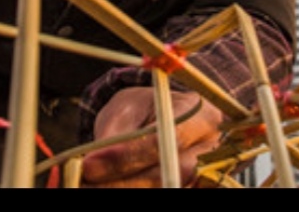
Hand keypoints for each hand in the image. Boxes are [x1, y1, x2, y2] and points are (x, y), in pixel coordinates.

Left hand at [81, 86, 223, 187]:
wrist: (167, 118)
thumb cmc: (148, 109)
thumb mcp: (129, 106)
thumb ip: (116, 133)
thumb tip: (92, 163)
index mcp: (200, 116)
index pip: (164, 140)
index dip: (125, 157)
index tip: (89, 165)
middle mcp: (212, 151)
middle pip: (168, 175)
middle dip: (123, 183)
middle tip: (86, 183)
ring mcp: (207, 178)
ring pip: (167, 188)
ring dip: (126, 189)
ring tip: (91, 185)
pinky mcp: (193, 188)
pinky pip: (165, 190)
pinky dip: (135, 191)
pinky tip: (109, 186)